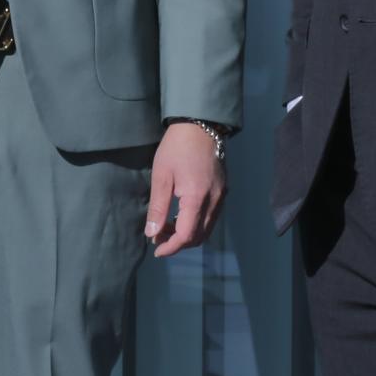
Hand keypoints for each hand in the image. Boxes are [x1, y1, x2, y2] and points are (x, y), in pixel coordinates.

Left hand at [145, 123, 226, 255]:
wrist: (200, 125)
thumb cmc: (176, 148)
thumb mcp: (161, 176)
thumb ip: (158, 207)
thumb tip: (152, 233)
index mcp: (198, 198)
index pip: (186, 235)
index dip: (171, 247)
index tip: (156, 250)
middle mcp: (214, 201)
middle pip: (199, 236)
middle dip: (178, 242)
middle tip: (158, 236)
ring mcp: (222, 196)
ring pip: (207, 229)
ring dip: (187, 234)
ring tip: (166, 226)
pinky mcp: (223, 191)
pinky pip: (211, 217)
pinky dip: (196, 223)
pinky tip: (181, 215)